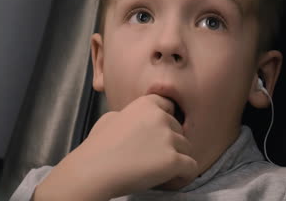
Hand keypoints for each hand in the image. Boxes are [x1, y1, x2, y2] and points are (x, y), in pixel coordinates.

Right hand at [34, 94, 197, 200]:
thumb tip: (133, 119)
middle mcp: (161, 117)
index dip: (166, 123)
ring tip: (160, 171)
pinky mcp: (173, 160)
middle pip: (180, 130)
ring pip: (187, 149)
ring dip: (177, 160)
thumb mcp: (110, 119)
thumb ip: (128, 115)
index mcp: (146, 104)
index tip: (158, 136)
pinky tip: (169, 180)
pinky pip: (191, 167)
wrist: (94, 170)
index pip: (170, 107)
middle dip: (171, 144)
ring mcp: (168, 138)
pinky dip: (183, 176)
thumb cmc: (97, 147)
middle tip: (155, 158)